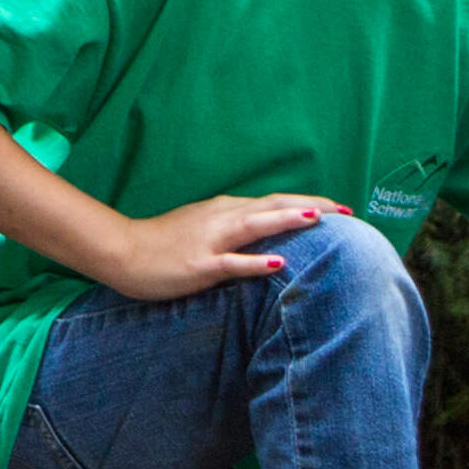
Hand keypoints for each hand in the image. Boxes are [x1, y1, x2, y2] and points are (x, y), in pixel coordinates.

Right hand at [96, 194, 341, 304]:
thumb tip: (266, 235)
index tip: (340, 209)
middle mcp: (222, 218)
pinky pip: (232, 263)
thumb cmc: (162, 243)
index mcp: (225, 210)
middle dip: (311, 208)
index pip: (274, 203)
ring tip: (317, 218)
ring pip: (255, 225)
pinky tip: (278, 265)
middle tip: (346, 212)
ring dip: (286, 220)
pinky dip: (256, 263)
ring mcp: (211, 241)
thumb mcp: (202, 228)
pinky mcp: (199, 264)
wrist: (122, 252)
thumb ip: (234, 229)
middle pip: (273, 207)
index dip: (307, 203)